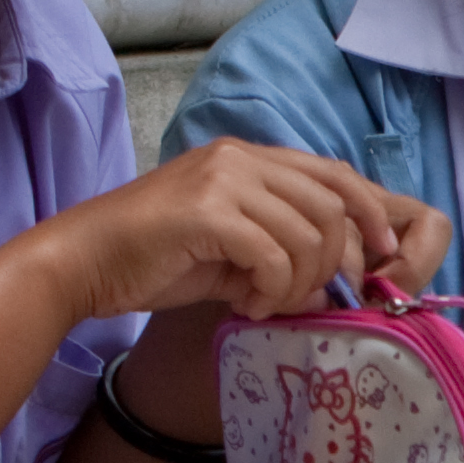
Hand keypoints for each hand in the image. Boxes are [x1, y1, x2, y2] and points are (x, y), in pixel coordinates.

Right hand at [33, 142, 443, 326]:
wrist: (82, 262)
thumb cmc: (151, 260)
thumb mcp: (230, 251)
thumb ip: (281, 255)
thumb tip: (331, 290)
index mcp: (249, 158)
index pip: (335, 173)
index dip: (368, 214)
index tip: (381, 258)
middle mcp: (240, 157)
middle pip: (332, 207)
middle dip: (337, 264)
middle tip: (309, 299)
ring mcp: (223, 179)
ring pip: (308, 235)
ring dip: (298, 284)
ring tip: (263, 303)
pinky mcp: (207, 211)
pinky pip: (274, 256)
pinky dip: (270, 290)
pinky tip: (243, 305)